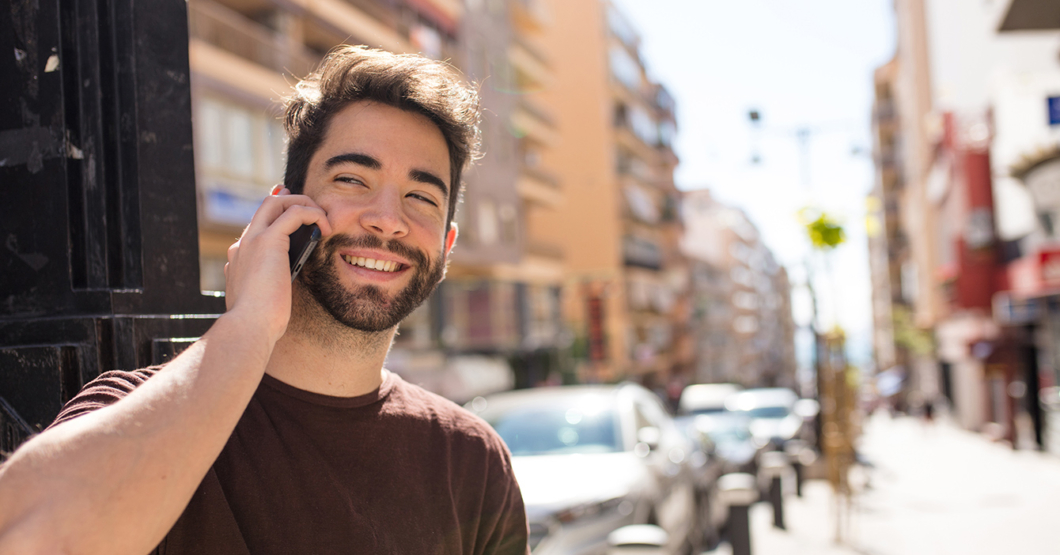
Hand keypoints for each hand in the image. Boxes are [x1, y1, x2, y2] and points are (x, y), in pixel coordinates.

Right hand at [223, 188, 331, 342]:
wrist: (249, 326)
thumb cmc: (259, 321)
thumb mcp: (262, 299)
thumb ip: (266, 285)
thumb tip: (280, 280)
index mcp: (240, 257)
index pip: (258, 225)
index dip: (277, 214)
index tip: (296, 211)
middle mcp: (244, 244)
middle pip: (266, 206)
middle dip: (291, 201)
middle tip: (314, 210)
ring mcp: (253, 239)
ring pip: (277, 201)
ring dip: (304, 204)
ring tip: (323, 220)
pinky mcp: (268, 240)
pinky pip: (294, 212)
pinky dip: (312, 214)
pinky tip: (325, 228)